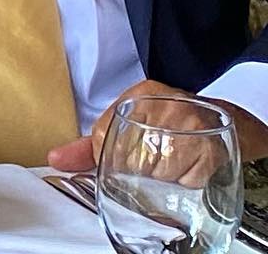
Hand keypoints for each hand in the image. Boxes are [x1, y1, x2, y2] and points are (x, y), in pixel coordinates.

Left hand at [49, 78, 267, 172]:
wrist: (224, 118)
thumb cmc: (168, 122)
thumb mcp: (129, 121)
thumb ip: (89, 145)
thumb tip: (54, 160)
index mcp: (137, 96)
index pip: (103, 136)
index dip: (111, 157)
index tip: (123, 160)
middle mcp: (161, 105)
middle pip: (130, 159)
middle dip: (140, 170)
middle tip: (154, 159)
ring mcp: (188, 126)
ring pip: (158, 173)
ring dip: (164, 178)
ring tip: (174, 160)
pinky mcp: (210, 149)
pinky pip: (187, 182)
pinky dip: (188, 182)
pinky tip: (191, 167)